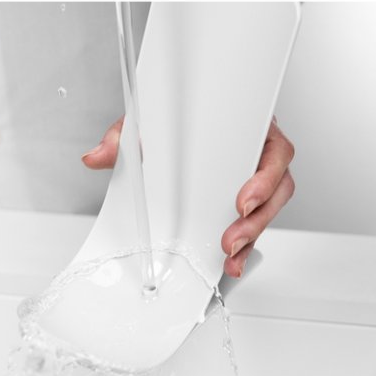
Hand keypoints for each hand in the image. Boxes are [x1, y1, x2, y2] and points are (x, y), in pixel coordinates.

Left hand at [82, 116, 294, 278]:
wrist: (177, 115)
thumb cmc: (179, 116)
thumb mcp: (150, 119)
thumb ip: (124, 136)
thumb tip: (98, 156)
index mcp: (249, 128)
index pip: (274, 151)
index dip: (265, 179)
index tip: (242, 201)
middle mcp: (257, 154)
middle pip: (277, 189)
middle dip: (256, 220)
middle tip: (230, 240)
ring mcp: (254, 179)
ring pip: (268, 210)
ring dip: (250, 236)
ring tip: (229, 255)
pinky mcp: (245, 201)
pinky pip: (253, 223)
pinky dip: (244, 245)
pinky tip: (230, 261)